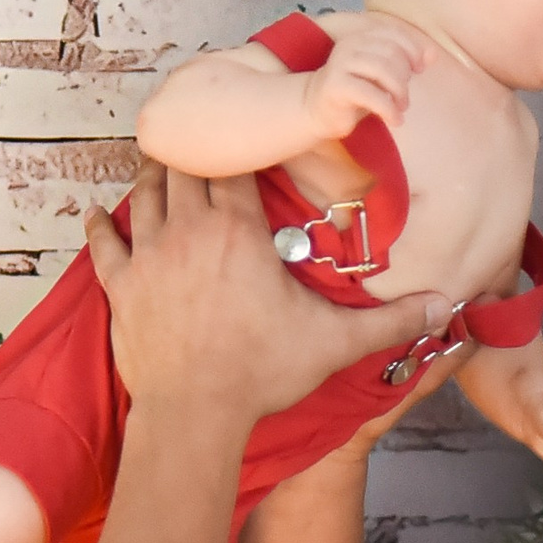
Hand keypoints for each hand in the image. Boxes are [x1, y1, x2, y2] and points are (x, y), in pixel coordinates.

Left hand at [87, 164, 448, 425]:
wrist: (194, 414)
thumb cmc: (261, 375)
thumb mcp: (333, 343)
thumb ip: (388, 320)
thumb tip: (442, 306)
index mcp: (239, 230)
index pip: (238, 163)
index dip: (242, 142)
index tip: (248, 128)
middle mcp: (189, 230)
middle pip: (187, 165)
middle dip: (196, 147)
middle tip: (203, 132)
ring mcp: (149, 256)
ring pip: (146, 193)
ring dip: (153, 173)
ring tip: (161, 158)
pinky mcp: (121, 287)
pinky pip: (104, 244)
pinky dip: (101, 225)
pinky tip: (100, 212)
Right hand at [301, 14, 432, 139]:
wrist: (316, 110)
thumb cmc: (354, 91)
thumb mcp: (383, 74)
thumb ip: (405, 61)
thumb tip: (433, 55)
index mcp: (361, 36)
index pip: (396, 35)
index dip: (414, 51)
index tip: (419, 70)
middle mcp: (349, 45)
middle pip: (392, 54)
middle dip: (405, 78)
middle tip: (404, 98)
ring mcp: (341, 64)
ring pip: (383, 71)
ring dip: (399, 93)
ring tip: (400, 108)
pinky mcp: (337, 87)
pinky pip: (372, 95)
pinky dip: (389, 109)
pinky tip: (394, 120)